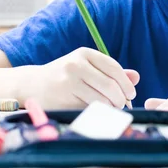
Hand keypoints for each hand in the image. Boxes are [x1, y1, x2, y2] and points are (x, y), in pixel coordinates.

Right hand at [22, 47, 138, 109]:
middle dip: (120, 99)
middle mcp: (76, 65)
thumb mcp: (86, 66)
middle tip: (121, 105)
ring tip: (109, 108)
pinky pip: (88, 110)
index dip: (126, 83)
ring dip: (110, 108)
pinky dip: (97, 114)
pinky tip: (96, 112)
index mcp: (84, 53)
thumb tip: (136, 77)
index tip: (131, 94)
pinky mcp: (63, 100)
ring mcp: (68, 83)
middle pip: (110, 86)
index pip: (114, 68)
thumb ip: (111, 71)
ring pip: (101, 100)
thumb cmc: (65, 76)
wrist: (32, 84)